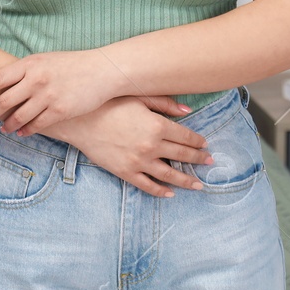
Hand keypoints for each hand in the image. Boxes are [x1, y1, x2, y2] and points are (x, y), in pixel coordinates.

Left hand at [0, 50, 192, 136]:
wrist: (102, 71)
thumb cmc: (73, 64)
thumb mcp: (46, 60)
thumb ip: (26, 70)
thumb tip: (5, 81)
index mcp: (30, 64)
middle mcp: (36, 80)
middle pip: (4, 100)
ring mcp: (47, 96)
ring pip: (18, 116)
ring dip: (7, 125)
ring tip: (3, 129)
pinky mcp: (59, 111)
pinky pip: (36, 125)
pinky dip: (26, 130)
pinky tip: (22, 132)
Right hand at [41, 97, 213, 197]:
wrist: (80, 120)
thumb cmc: (109, 103)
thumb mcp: (138, 96)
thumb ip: (165, 103)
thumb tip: (188, 112)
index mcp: (157, 126)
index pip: (186, 137)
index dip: (198, 142)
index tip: (205, 145)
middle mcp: (151, 146)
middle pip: (182, 156)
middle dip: (198, 159)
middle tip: (209, 162)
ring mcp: (139, 162)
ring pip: (170, 175)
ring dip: (187, 180)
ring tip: (198, 184)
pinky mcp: (125, 172)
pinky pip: (147, 185)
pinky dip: (160, 191)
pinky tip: (170, 193)